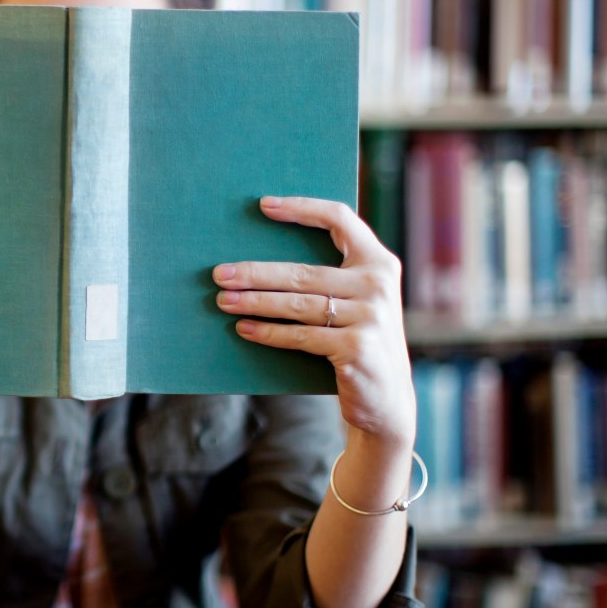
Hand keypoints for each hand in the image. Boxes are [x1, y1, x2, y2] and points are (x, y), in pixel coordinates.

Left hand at [212, 196, 414, 447]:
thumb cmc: (358, 342)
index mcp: (380, 263)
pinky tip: (244, 329)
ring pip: (296, 304)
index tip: (264, 205)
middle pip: (303, 271)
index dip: (302, 208)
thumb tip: (260, 261)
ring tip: (224, 300)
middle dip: (255, 273)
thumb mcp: (357, 303)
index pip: (341, 219)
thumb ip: (331, 277)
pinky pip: (300, 335)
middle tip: (219, 273)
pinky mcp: (356, 347)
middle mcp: (379, 285)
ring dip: (254, 302)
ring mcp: (371, 316)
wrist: (387, 402)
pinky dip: (268, 332)